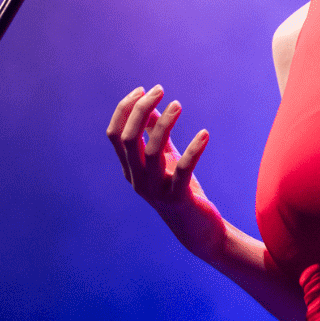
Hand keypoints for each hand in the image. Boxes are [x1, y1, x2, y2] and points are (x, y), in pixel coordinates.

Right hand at [106, 85, 224, 260]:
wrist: (198, 231)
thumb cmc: (180, 190)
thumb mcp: (166, 160)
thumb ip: (155, 136)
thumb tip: (151, 106)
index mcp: (130, 169)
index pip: (114, 135)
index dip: (125, 109)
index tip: (143, 89)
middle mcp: (137, 180)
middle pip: (128, 139)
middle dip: (141, 110)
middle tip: (160, 90)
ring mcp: (155, 191)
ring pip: (152, 151)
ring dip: (165, 123)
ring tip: (178, 104)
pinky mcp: (178, 199)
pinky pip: (183, 170)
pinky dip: (194, 149)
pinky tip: (205, 134)